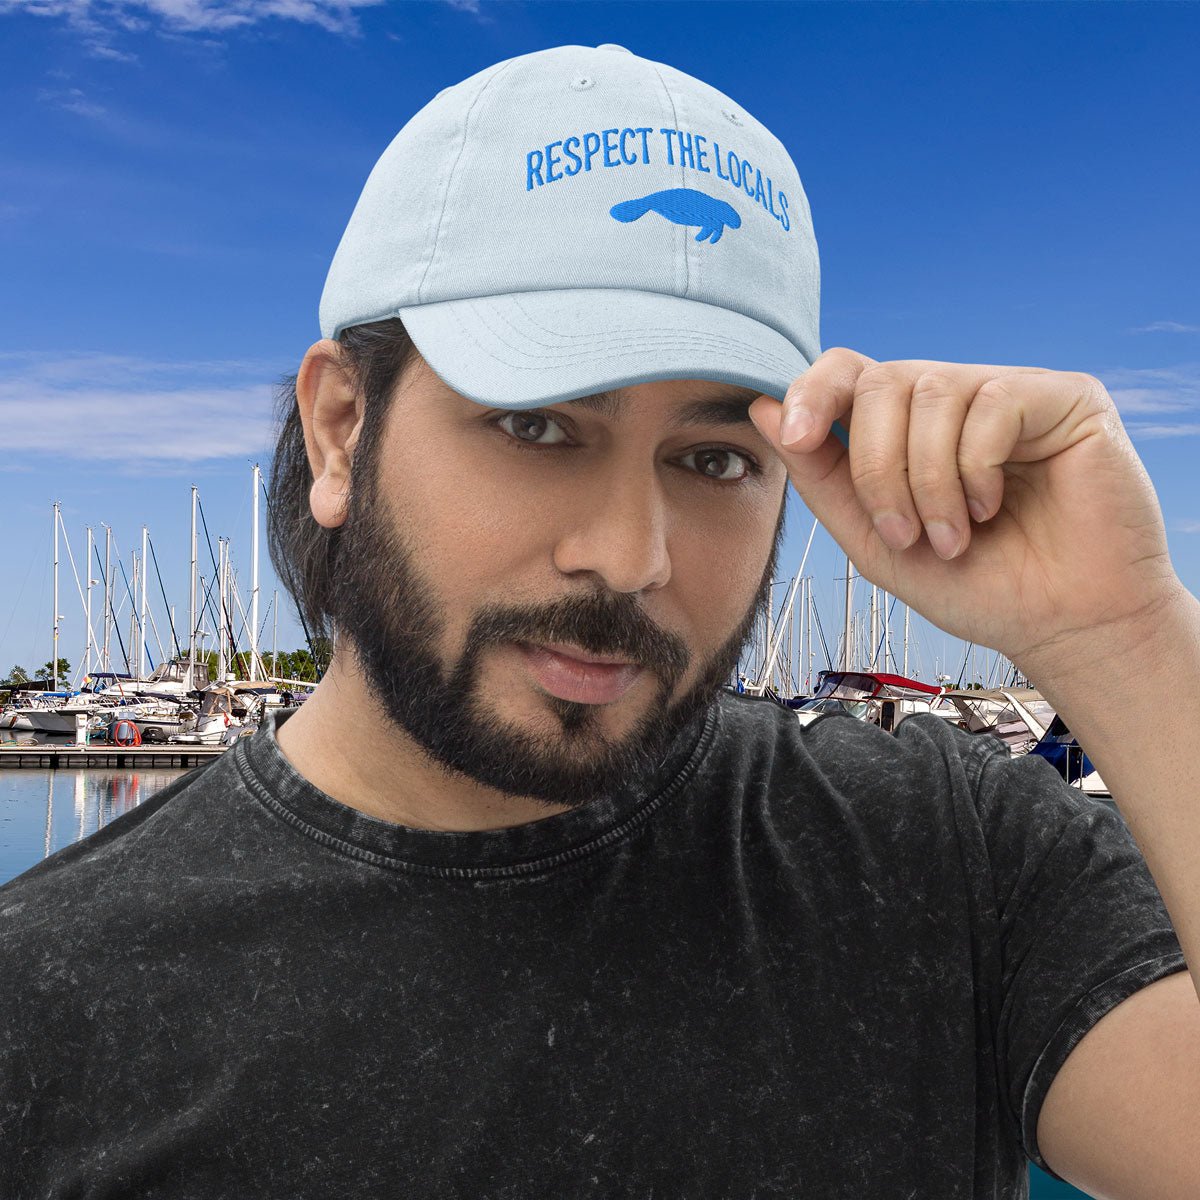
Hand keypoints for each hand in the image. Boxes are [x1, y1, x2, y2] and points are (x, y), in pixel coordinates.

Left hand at [747, 348, 1182, 672]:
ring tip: (951, 537)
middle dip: (875, 467)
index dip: (812, 392)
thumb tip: (763, 409)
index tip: (795, 435)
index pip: (847, 372)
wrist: (1058, 625)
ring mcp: (1006, 391)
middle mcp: (952, 398)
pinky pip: (992, 403)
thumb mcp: (874, 540)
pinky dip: (976, 468)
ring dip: (926, 481)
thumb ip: (821, 477)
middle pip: (879, 382)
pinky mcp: (1063, 397)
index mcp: (905, 426)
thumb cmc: (973, 584)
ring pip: (930, 392)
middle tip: (903, 534)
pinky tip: (993, 508)